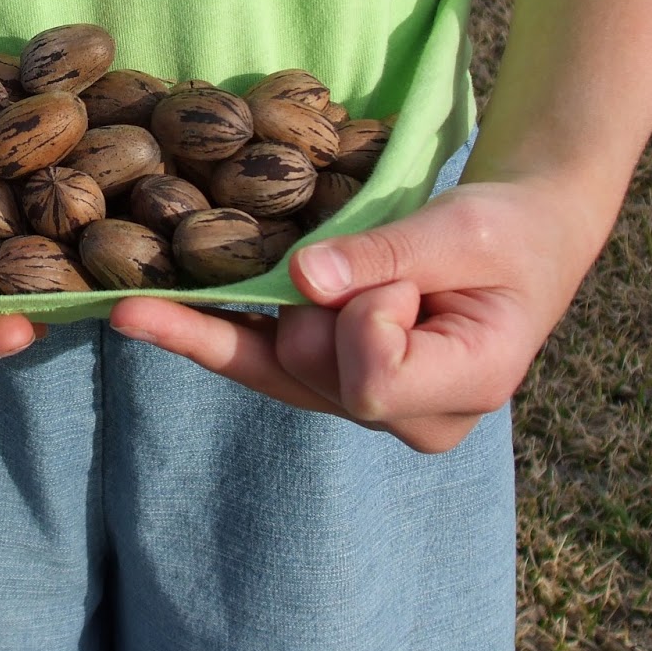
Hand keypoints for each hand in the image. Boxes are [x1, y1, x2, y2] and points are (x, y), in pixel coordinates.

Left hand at [109, 178, 602, 452]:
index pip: (372, 377)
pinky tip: (131, 315)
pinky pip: (248, 360)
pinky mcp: (322, 379)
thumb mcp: (463, 230)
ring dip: (288, 304)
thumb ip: (388, 255)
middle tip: (389, 263)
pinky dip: (195, 331)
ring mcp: (358, 405)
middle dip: (331, 302)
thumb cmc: (506, 232)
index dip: (366, 316)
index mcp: (464, 390)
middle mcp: (408, 419)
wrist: (520, 239)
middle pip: (314, 368)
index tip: (400, 278)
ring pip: (274, 363)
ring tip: (341, 270)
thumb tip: (300, 277)